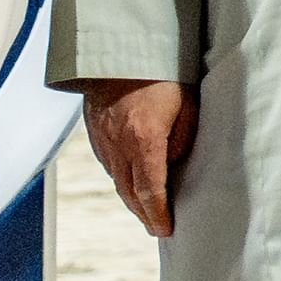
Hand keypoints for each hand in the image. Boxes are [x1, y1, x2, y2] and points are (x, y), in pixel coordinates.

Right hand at [74, 77, 194, 235]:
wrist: (117, 51)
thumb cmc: (160, 75)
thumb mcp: (186, 105)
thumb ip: (183, 138)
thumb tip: (175, 164)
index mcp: (143, 140)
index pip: (151, 190)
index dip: (158, 214)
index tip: (165, 230)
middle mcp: (118, 146)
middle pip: (130, 192)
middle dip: (144, 214)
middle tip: (156, 228)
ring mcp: (103, 140)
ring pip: (117, 180)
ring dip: (131, 199)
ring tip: (146, 212)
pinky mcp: (95, 132)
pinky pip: (108, 164)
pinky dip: (120, 179)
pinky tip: (130, 183)